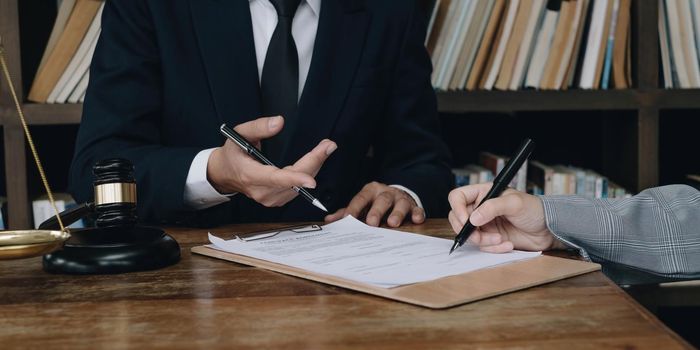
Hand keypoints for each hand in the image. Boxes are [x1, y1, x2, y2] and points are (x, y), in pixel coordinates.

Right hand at [207, 115, 336, 206]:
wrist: (224, 174)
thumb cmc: (232, 154)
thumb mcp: (239, 134)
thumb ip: (258, 127)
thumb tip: (279, 123)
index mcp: (251, 175)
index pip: (276, 179)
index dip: (295, 179)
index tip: (311, 180)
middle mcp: (261, 191)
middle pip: (294, 181)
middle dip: (314, 162)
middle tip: (328, 145)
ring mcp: (270, 199)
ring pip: (299, 186)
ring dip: (314, 167)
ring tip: (324, 149)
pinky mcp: (276, 201)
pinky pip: (297, 190)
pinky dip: (307, 175)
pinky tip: (313, 162)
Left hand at [325, 182, 424, 226]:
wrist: (397, 195)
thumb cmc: (375, 203)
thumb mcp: (362, 204)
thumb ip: (347, 212)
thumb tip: (329, 221)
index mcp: (370, 191)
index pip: (361, 199)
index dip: (354, 208)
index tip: (348, 219)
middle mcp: (385, 193)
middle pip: (381, 200)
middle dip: (376, 211)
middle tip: (371, 223)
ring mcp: (400, 198)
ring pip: (399, 204)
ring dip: (397, 213)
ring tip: (393, 223)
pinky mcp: (413, 205)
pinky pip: (416, 208)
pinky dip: (417, 213)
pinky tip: (417, 219)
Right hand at [447, 183, 566, 252]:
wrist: (548, 230)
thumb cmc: (534, 209)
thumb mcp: (514, 203)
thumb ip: (493, 207)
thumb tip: (473, 218)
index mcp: (482, 194)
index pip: (457, 197)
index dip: (457, 209)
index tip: (467, 221)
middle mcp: (480, 209)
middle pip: (457, 219)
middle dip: (468, 231)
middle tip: (480, 236)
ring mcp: (484, 225)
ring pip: (469, 236)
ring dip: (484, 241)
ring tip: (501, 239)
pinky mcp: (490, 239)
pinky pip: (482, 246)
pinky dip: (493, 248)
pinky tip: (507, 244)